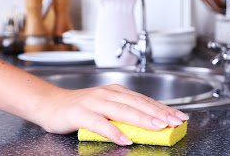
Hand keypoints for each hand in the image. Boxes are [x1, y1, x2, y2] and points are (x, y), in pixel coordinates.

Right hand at [39, 84, 188, 145]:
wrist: (51, 103)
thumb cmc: (81, 107)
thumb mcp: (106, 105)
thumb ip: (124, 112)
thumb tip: (149, 122)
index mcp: (116, 91)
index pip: (143, 100)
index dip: (162, 108)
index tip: (178, 116)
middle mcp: (107, 94)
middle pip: (137, 104)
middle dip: (159, 113)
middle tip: (175, 121)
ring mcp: (94, 102)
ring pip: (122, 111)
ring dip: (142, 119)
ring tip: (159, 127)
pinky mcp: (81, 113)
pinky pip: (99, 124)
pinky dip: (113, 131)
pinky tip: (125, 139)